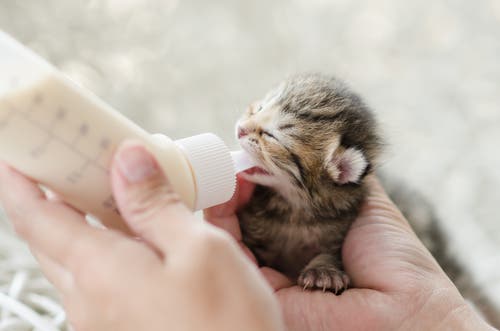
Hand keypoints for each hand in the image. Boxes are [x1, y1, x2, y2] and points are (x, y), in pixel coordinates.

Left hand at [0, 141, 283, 330]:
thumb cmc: (227, 323)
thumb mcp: (200, 248)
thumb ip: (156, 204)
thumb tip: (128, 159)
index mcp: (100, 271)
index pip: (36, 217)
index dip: (18, 182)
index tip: (14, 156)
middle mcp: (88, 300)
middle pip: (49, 238)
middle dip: (50, 198)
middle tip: (70, 164)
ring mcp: (100, 320)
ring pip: (72, 261)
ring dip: (80, 224)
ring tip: (108, 195)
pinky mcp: (120, 330)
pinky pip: (95, 282)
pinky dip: (102, 251)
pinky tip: (134, 240)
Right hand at [205, 176, 495, 330]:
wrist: (406, 306)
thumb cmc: (394, 258)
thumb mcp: (364, 199)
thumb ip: (336, 173)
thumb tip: (318, 140)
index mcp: (305, 233)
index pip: (266, 202)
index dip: (255, 177)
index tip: (253, 153)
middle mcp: (283, 251)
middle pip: (243, 215)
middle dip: (234, 183)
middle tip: (236, 159)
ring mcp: (269, 270)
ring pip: (228, 230)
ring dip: (224, 195)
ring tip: (230, 170)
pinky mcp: (259, 286)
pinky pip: (228, 250)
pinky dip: (219, 216)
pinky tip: (229, 188)